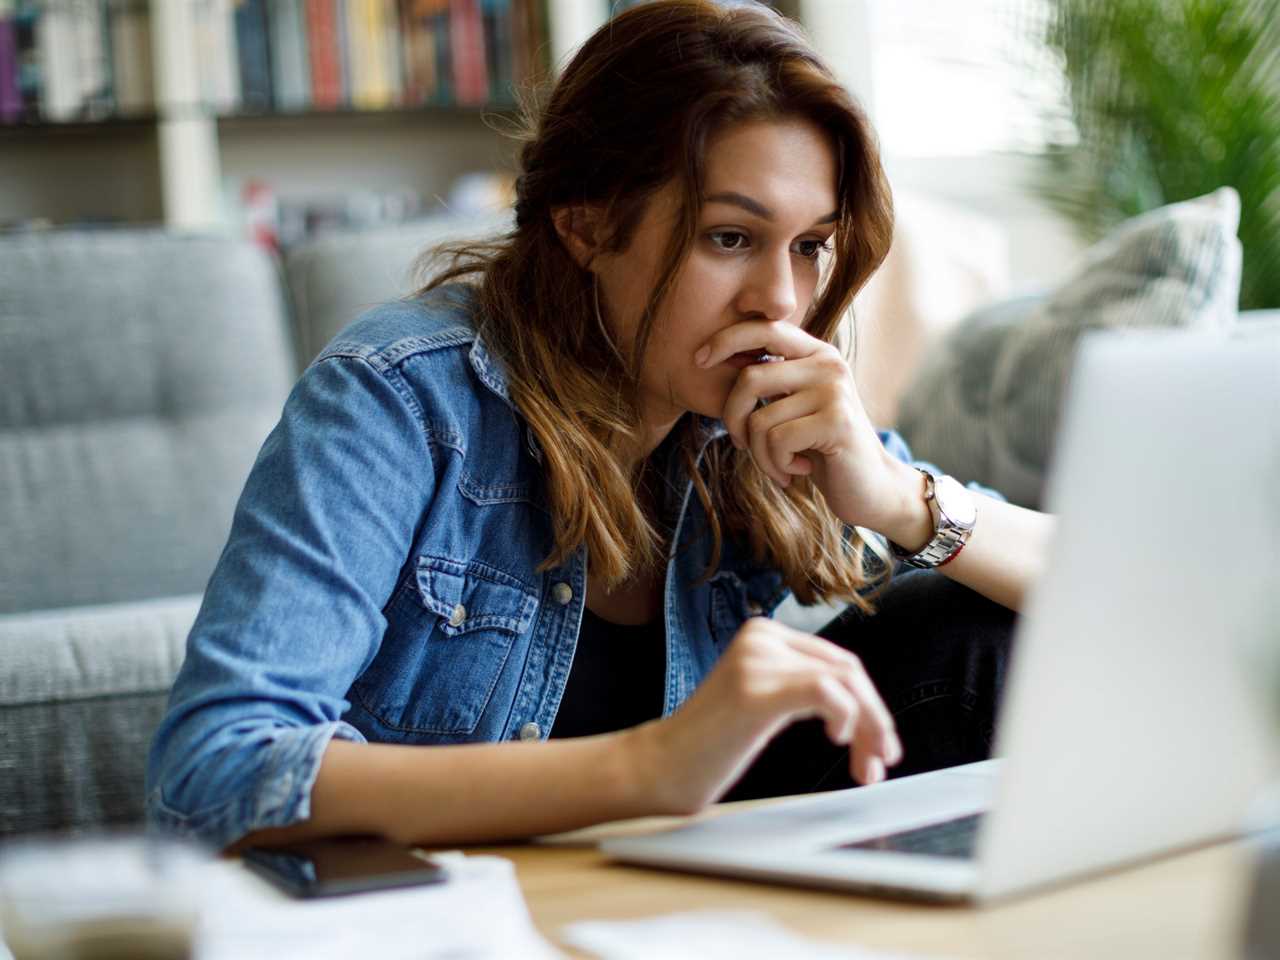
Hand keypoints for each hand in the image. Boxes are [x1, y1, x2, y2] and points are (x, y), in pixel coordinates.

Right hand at [630, 617, 902, 814]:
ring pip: (844, 682)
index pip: (837, 660)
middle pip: (848, 669)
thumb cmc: (712, 744)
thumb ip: (802, 686)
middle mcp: (761, 636)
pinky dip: (846, 717)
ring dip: (868, 728)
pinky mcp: (756, 690)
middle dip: (876, 718)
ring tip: (866, 766)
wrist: (662, 767)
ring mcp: (757, 660)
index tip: (879, 746)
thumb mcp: (764, 700)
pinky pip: (825, 692)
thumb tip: (867, 706)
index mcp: (764, 633)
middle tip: (882, 761)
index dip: (869, 704)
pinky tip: (838, 740)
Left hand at [694, 320, 915, 535]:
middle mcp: (827, 364)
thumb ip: (769, 383)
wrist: (870, 488)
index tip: (699, 360)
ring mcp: (834, 391)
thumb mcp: (794, 407)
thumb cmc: (821, 449)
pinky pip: (777, 441)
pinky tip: (798, 471)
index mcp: (816, 354)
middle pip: (749, 379)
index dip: (727, 339)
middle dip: (733, 420)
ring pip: (759, 420)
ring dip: (760, 455)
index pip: (764, 329)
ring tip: (780, 466)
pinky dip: (776, 465)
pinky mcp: (836, 422)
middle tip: (743, 445)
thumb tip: (714, 358)